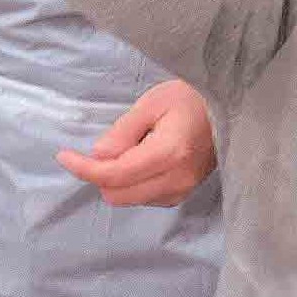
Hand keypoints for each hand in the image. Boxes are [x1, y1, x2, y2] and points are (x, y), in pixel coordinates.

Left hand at [57, 80, 216, 207]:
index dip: (83, 168)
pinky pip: (145, 197)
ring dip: (118, 180)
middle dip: (100, 175)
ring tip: (132, 148)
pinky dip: (133, 183)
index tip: (64, 155)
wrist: (232, 108)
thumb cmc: (192, 97)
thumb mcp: (152, 103)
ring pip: (130, 199)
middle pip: (117, 195)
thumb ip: (123, 132)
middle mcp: (175, 180)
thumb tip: (97, 156)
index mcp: (168, 154)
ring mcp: (182, 190)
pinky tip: (142, 159)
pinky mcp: (184, 193)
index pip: (113, 175)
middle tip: (103, 148)